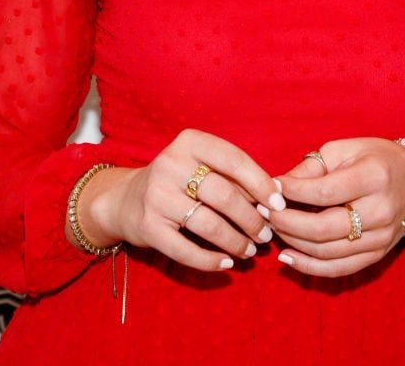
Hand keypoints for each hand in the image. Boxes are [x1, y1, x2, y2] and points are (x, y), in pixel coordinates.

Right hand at [72, 128, 283, 271]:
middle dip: (251, 219)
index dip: (260, 183)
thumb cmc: (178, 180)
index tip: (279, 204)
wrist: (125, 199)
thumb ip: (231, 176)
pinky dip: (211, 260)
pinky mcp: (147, 227)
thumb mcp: (200, 164)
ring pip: (208, 224)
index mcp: (189, 141)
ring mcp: (156, 196)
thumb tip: (274, 200)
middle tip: (266, 235)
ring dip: (236, 241)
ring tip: (251, 251)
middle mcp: (170, 164)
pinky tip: (227, 263)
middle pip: (224, 194)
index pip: (234, 160)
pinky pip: (186, 250)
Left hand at [260, 137, 404, 276]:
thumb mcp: (345, 149)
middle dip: (286, 222)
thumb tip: (278, 185)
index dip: (292, 192)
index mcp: (373, 177)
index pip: (324, 192)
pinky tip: (287, 257)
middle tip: (263, 212)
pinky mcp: (377, 255)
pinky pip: (339, 269)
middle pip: (323, 228)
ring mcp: (380, 238)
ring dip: (293, 242)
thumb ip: (312, 167)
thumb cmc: (375, 158)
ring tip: (271, 229)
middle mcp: (380, 211)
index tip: (271, 188)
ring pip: (327, 251)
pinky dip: (309, 267)